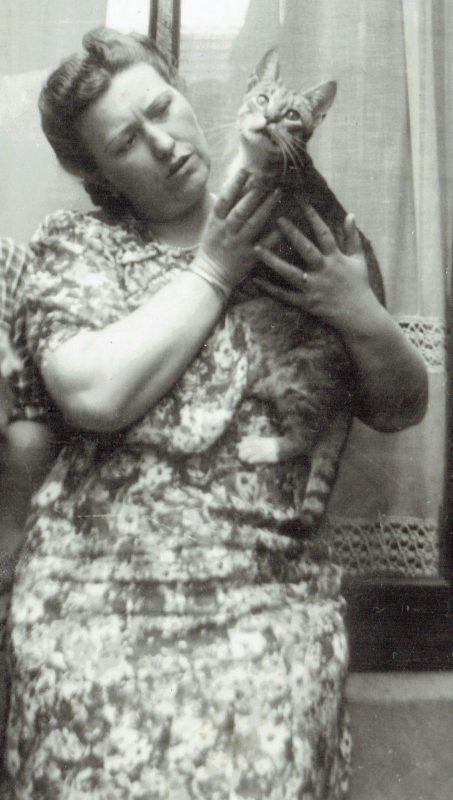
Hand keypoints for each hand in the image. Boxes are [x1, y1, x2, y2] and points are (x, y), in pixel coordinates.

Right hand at [197, 168, 280, 290]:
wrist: (210, 275)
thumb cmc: (212, 247)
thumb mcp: (212, 224)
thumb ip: (223, 207)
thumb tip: (235, 185)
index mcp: (216, 222)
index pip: (224, 200)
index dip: (234, 184)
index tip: (246, 170)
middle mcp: (227, 232)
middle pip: (240, 210)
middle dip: (253, 193)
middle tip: (267, 178)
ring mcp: (238, 244)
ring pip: (252, 224)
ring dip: (265, 207)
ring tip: (277, 192)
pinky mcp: (248, 258)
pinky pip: (263, 245)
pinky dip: (273, 236)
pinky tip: (283, 225)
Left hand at [254, 204, 375, 332]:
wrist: (360, 317)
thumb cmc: (359, 286)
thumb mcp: (359, 260)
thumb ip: (352, 237)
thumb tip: (350, 215)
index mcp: (336, 259)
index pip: (324, 233)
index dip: (314, 216)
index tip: (302, 201)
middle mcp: (324, 271)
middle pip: (306, 249)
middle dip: (293, 233)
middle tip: (278, 219)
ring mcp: (314, 288)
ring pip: (291, 273)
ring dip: (273, 261)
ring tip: (257, 248)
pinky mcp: (307, 303)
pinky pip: (286, 295)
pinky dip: (271, 289)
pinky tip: (255, 280)